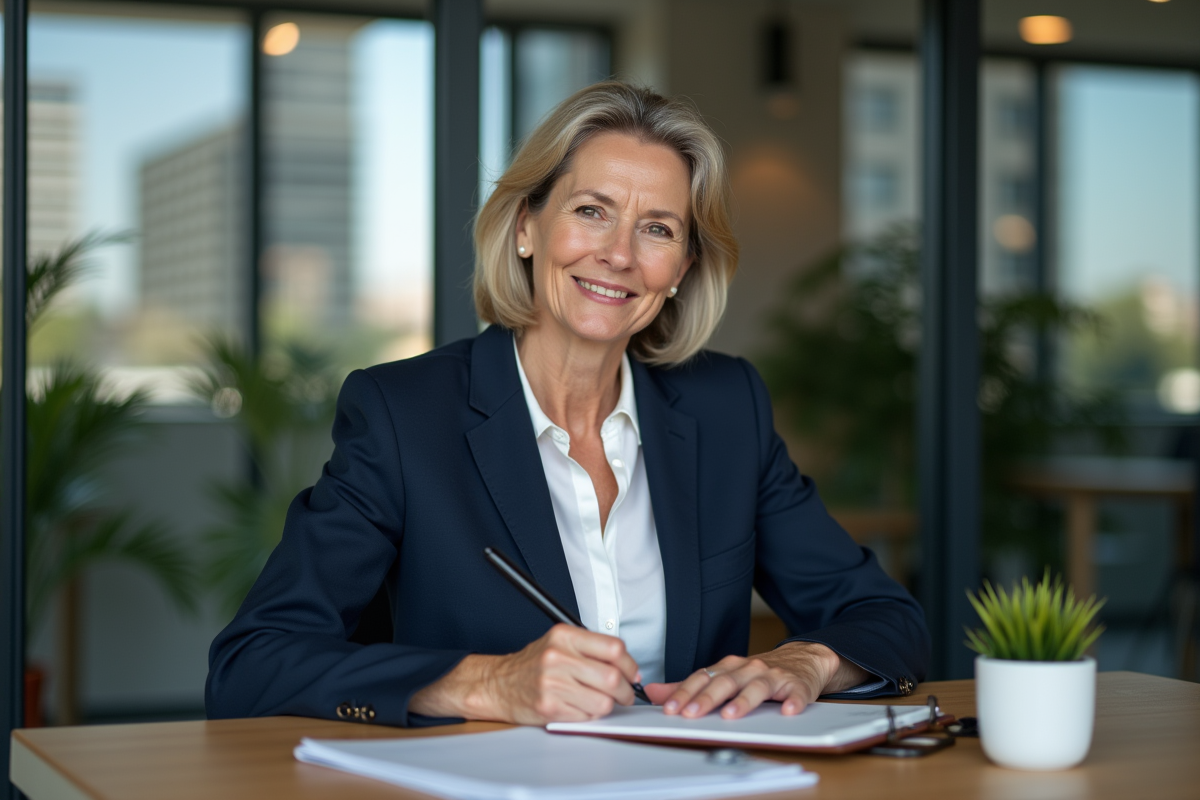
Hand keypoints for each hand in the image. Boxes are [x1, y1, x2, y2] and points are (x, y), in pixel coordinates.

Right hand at [409, 624, 641, 723]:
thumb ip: (592, 649)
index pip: (613, 648)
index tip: (631, 673)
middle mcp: (557, 657)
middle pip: (611, 677)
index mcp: (564, 636)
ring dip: (607, 706)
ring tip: (598, 701)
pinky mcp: (549, 707)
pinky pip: (586, 716)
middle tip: (623, 694)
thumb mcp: (560, 643)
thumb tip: (628, 666)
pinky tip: (579, 707)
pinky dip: (589, 715)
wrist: (498, 684)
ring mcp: (552, 683)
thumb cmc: (533, 665)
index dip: (630, 664)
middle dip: (624, 691)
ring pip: (602, 702)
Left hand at [645, 642, 870, 719]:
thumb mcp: (724, 676)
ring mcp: (774, 676)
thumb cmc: (758, 673)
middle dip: (706, 698)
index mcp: (729, 667)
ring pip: (756, 686)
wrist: (803, 659)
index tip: (669, 708)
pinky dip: (792, 701)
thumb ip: (690, 687)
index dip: (684, 693)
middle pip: (725, 682)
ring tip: (731, 715)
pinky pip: (795, 693)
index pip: (702, 678)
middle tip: (691, 713)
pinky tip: (787, 710)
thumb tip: (654, 693)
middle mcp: (748, 668)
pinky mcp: (797, 685)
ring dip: (743, 701)